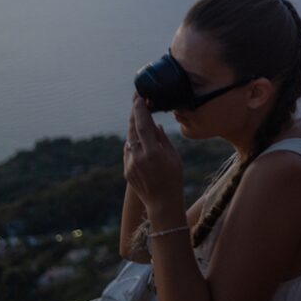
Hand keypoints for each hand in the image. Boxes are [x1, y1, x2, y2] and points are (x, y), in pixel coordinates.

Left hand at [123, 95, 185, 225]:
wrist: (162, 203)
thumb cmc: (174, 178)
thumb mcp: (174, 157)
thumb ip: (162, 139)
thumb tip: (153, 125)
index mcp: (152, 152)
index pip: (143, 124)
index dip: (140, 109)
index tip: (139, 97)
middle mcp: (138, 157)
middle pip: (132, 129)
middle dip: (134, 113)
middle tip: (136, 99)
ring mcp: (130, 164)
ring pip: (129, 140)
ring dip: (133, 127)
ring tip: (138, 116)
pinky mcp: (126, 170)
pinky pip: (128, 151)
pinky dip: (133, 142)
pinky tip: (138, 138)